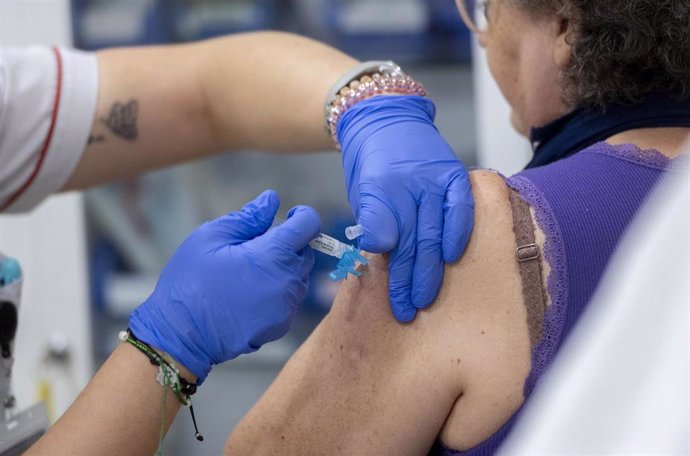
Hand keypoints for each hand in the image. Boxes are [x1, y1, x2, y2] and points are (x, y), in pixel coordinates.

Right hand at [129, 190, 319, 383]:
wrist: (180, 336)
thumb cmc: (190, 282)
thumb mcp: (211, 238)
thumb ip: (247, 217)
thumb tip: (271, 200)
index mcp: (273, 255)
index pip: (309, 225)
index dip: (302, 215)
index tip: (289, 215)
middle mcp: (288, 281)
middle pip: (305, 252)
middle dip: (288, 243)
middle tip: (255, 246)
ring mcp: (286, 307)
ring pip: (298, 277)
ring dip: (283, 268)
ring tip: (248, 272)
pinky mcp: (281, 326)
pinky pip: (289, 299)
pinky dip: (277, 291)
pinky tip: (248, 294)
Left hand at [338, 95, 473, 321]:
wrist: (385, 118)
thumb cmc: (371, 162)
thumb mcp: (361, 190)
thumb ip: (373, 220)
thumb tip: (379, 249)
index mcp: (379, 189)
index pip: (386, 238)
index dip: (390, 272)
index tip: (391, 301)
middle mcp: (409, 184)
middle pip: (412, 241)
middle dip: (409, 279)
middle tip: (407, 310)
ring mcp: (435, 178)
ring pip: (435, 231)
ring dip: (432, 267)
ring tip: (427, 297)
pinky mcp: (454, 174)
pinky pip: (460, 208)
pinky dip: (458, 232)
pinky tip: (453, 256)